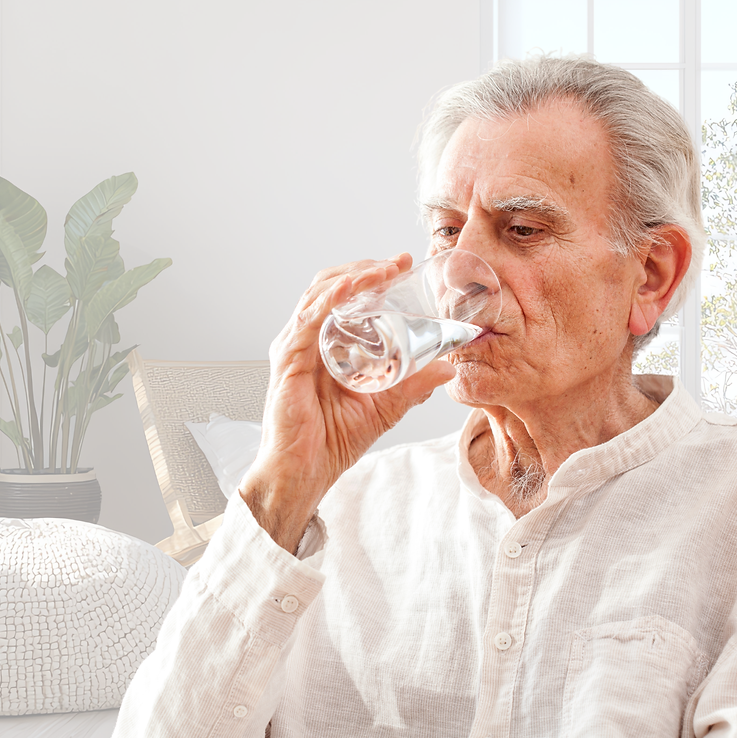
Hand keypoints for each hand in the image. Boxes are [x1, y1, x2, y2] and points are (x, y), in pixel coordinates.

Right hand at [239, 253, 456, 552]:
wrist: (305, 474)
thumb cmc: (331, 441)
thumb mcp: (386, 405)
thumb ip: (414, 385)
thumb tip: (449, 367)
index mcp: (323, 343)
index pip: (344, 295)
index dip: (371, 275)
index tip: (403, 264)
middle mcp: (304, 338)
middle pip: (330, 286)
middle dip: (365, 268)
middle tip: (398, 263)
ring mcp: (293, 347)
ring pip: (319, 294)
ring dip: (353, 276)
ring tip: (383, 271)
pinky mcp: (287, 361)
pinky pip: (307, 320)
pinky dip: (329, 299)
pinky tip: (350, 288)